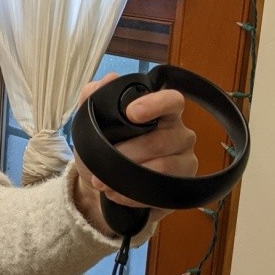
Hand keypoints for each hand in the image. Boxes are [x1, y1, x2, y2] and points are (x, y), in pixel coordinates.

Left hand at [72, 73, 198, 232]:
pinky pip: (162, 190)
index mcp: (162, 112)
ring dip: (128, 176)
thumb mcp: (90, 124)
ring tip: (103, 181)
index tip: (131, 113)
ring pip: (164, 167)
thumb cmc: (102, 148)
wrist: (99, 184)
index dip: (156, 104)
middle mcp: (179, 134)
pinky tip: (115, 193)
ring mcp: (184, 160)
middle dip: (126, 154)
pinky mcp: (181, 187)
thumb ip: (94, 99)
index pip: (172, 100)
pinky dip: (133, 194)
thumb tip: (107, 79)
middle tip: (102, 165)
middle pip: (162, 140)